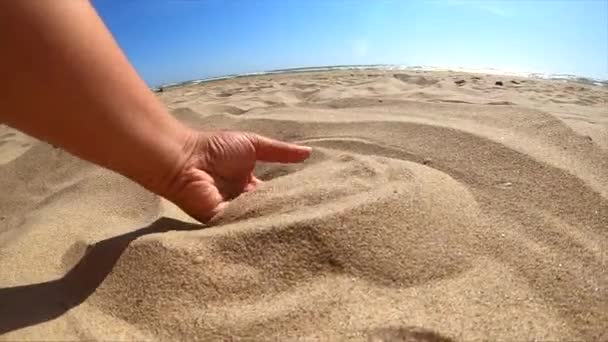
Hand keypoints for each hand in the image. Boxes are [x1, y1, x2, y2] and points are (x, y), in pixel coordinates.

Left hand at [163, 131, 310, 221]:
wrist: (185, 158)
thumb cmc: (215, 148)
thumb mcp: (254, 145)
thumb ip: (280, 152)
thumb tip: (309, 152)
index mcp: (249, 185)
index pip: (273, 196)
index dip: (288, 199)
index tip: (310, 203)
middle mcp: (241, 201)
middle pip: (266, 211)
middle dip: (281, 214)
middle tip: (307, 221)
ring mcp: (231, 214)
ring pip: (255, 222)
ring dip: (269, 223)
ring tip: (294, 229)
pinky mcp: (220, 223)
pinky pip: (239, 229)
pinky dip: (252, 229)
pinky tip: (271, 233)